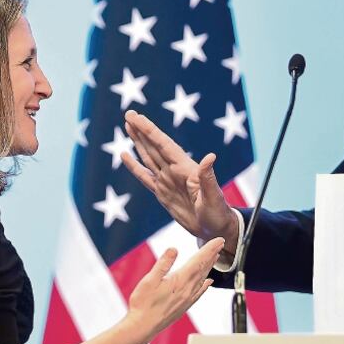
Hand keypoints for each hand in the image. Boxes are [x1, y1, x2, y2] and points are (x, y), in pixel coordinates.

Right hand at [122, 111, 238, 251]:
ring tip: (128, 126)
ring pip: (148, 157)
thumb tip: (210, 156)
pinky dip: (134, 166)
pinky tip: (126, 155)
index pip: (164, 145)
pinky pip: (145, 176)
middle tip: (129, 113)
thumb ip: (208, 177)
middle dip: (141, 130)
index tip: (137, 117)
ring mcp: (167, 181)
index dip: (150, 131)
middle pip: (154, 146)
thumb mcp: (213, 196)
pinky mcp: (162, 192)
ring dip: (138, 142)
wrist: (215, 229)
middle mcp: (174, 171)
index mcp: (185, 168)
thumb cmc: (218, 213)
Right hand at [124, 238, 222, 341]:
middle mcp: (187, 290)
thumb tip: (174, 249)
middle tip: (220, 244)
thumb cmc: (143, 304)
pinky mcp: (184, 306)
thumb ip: (163, 264)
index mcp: (180, 281)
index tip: (218, 240)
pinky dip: (205, 285)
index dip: (209, 249)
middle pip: (203, 268)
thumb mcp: (149, 280)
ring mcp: (187, 298)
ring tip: (215, 257)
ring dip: (209, 267)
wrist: (143, 327)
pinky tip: (208, 282)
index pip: (199, 261)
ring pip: (202, 279)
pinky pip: (199, 292)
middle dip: (212, 255)